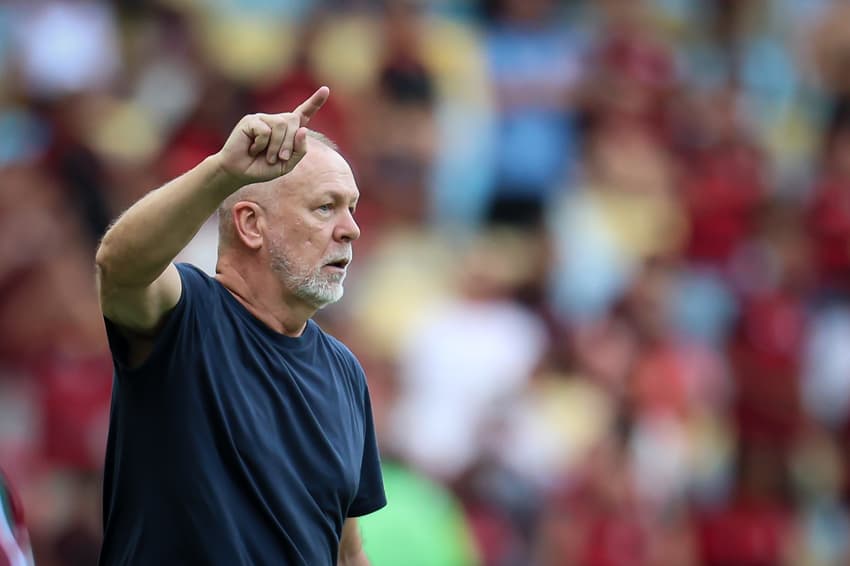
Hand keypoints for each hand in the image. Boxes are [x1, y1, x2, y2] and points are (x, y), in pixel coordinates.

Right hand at [215, 86, 329, 182]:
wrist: (239, 173)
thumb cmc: (262, 168)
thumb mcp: (287, 165)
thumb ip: (299, 150)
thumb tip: (303, 129)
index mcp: (288, 130)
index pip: (303, 113)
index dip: (314, 102)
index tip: (325, 90)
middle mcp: (276, 120)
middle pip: (294, 121)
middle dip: (290, 142)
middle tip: (281, 158)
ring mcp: (263, 118)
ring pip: (281, 125)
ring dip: (277, 146)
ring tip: (267, 156)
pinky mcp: (250, 120)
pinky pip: (265, 130)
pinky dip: (261, 145)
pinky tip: (252, 149)